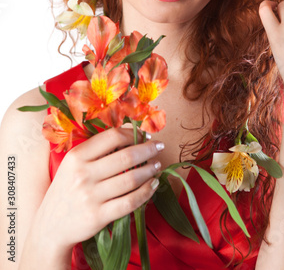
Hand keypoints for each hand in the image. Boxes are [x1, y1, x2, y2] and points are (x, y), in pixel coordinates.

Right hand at [33, 127, 162, 250]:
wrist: (50, 226)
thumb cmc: (66, 189)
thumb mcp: (73, 164)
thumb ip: (97, 149)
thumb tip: (129, 130)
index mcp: (77, 156)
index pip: (112, 137)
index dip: (133, 134)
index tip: (145, 135)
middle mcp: (83, 174)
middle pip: (126, 156)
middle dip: (148, 150)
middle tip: (159, 147)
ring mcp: (91, 196)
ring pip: (131, 178)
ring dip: (150, 170)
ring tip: (157, 165)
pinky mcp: (98, 216)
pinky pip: (130, 202)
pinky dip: (146, 192)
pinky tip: (153, 185)